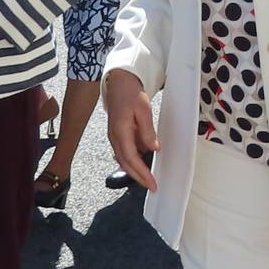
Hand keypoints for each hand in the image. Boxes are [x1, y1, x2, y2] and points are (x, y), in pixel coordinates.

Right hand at [105, 73, 158, 187]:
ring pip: (124, 159)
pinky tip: (142, 163)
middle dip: (138, 177)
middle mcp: (114, 137)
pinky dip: (133, 161)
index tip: (152, 183)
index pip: (131, 158)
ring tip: (149, 178)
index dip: (142, 173)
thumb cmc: (131, 94)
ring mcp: (114, 137)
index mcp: (120, 131)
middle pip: (125, 163)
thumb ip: (147, 131)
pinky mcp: (117, 135)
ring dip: (135, 170)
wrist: (119, 83)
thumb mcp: (144, 110)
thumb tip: (153, 148)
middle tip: (152, 186)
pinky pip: (124, 152)